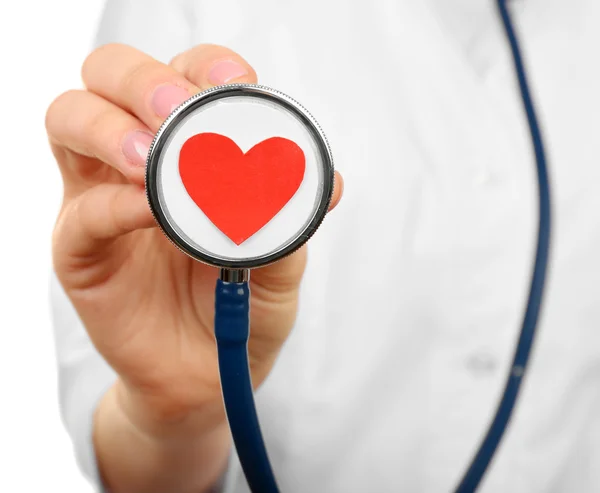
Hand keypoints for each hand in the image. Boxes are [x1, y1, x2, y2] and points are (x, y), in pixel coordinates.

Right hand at [47, 43, 342, 488]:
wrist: (209, 377)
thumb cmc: (242, 308)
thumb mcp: (281, 266)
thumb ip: (294, 223)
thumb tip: (328, 183)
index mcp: (190, 151)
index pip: (182, 77)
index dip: (205, 66)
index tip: (236, 82)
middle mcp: (138, 161)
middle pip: (110, 78)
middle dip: (143, 80)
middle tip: (179, 110)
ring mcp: (102, 199)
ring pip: (70, 121)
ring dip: (109, 126)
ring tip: (150, 157)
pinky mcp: (81, 251)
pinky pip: (82, 214)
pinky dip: (113, 204)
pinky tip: (147, 211)